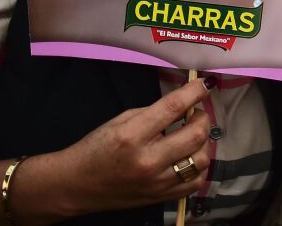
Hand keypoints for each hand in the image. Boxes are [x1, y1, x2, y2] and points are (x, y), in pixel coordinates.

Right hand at [54, 77, 214, 215]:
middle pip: (195, 134)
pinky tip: (189, 157)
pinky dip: (198, 167)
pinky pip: (195, 182)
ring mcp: (157, 183)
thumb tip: (185, 103)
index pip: (174, 108)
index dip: (195, 92)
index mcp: (133, 135)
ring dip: (203, 142)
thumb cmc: (96, 148)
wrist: (76, 186)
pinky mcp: (161, 198)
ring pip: (201, 159)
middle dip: (203, 117)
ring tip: (192, 135)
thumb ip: (154, 112)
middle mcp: (148, 160)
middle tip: (196, 113)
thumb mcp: (121, 120)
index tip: (205, 84)